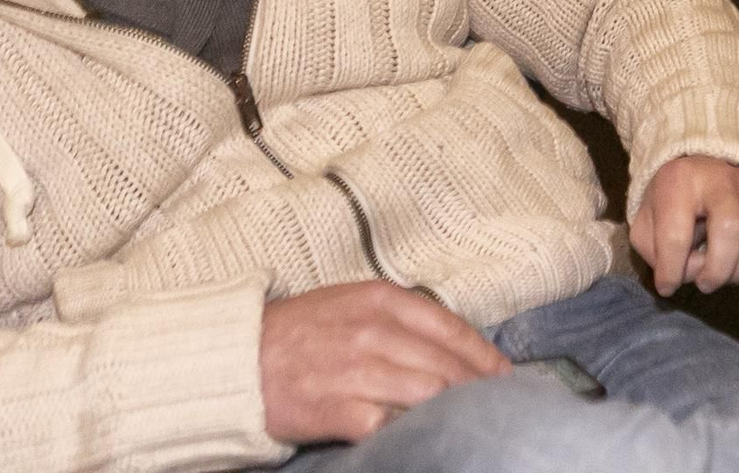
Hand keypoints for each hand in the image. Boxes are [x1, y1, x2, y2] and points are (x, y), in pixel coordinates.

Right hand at [260, 282, 510, 445]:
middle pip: (446, 364)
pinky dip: (411, 432)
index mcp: (380, 300)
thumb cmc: (298, 332)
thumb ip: (399, 320)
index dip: (483, 356)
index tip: (505, 375)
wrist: (232, 359)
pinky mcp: (334, 409)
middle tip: (498, 406)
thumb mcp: (352, 305)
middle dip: (478, 388)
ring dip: (453, 410)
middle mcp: (372, 330)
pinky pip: (387, 424)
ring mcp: (354, 370)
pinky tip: (424, 439)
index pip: (451, 328)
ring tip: (471, 424)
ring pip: (427, 393)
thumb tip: (451, 345)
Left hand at [630, 155, 738, 295]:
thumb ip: (657, 253)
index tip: (667, 286)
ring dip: (737, 275)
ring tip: (720, 275)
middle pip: (730, 232)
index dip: (671, 271)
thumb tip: (693, 273)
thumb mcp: (645, 224)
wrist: (700, 169)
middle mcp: (722, 179)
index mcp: (680, 181)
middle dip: (715, 272)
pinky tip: (738, 270)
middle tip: (703, 283)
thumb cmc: (668, 201)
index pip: (676, 236)